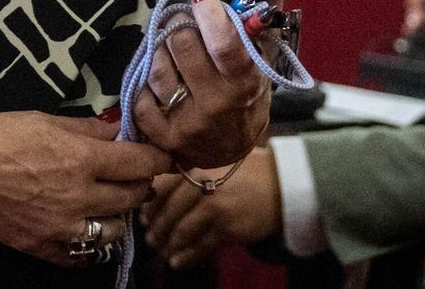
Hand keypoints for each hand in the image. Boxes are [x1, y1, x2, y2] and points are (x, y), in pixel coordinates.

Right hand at [0, 112, 168, 266]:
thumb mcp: (44, 119)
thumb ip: (86, 128)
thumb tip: (117, 129)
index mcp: (83, 160)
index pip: (142, 164)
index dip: (159, 159)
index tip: (163, 156)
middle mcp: (80, 197)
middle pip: (133, 197)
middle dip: (140, 184)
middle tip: (134, 175)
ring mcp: (63, 227)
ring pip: (114, 231)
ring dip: (118, 216)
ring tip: (109, 202)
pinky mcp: (43, 247)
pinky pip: (80, 254)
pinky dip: (88, 243)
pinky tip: (84, 229)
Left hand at [131, 0, 293, 170]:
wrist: (228, 149)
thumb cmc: (246, 91)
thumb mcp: (262, 53)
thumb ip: (270, 5)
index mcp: (245, 83)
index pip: (226, 48)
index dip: (211, 18)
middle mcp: (216, 105)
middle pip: (181, 45)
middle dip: (179, 25)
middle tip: (183, 21)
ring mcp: (187, 124)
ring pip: (156, 66)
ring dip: (160, 51)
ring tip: (172, 52)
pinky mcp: (160, 137)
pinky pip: (139, 93)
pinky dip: (146, 81)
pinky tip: (163, 81)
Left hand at [141, 148, 282, 269]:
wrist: (281, 185)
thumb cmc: (246, 172)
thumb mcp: (216, 162)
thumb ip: (189, 172)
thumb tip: (156, 190)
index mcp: (197, 166)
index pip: (163, 187)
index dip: (150, 205)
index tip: (142, 216)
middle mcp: (204, 185)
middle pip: (169, 212)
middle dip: (156, 228)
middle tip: (149, 237)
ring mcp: (216, 208)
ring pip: (182, 231)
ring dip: (168, 244)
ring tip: (161, 250)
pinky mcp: (229, 230)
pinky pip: (201, 247)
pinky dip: (186, 257)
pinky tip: (176, 262)